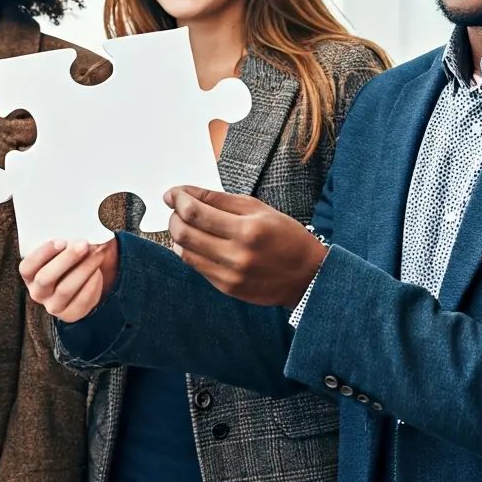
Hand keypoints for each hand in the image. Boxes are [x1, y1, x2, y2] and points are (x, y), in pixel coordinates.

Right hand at [20, 238, 118, 322]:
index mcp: (29, 274)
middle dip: (66, 259)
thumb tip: (79, 230)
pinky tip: (98, 270)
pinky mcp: (70, 314)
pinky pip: (81, 300)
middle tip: (83, 244)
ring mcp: (53, 306)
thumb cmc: (69, 257)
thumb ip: (65, 239)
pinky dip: (92, 283)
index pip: (27, 267)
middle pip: (46, 278)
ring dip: (84, 268)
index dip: (42, 254)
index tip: (61, 241)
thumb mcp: (64, 246)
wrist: (84, 276)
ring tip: (97, 253)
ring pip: (65, 289)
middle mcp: (37, 292)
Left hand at [165, 186, 327, 306]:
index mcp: (247, 230)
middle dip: (174, 216)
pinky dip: (190, 251)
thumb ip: (219, 200)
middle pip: (184, 233)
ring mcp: (230, 275)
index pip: (195, 212)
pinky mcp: (226, 288)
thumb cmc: (285, 236)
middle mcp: (237, 255)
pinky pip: (195, 266)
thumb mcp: (257, 208)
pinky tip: (199, 243)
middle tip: (178, 208)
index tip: (173, 193)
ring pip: (184, 252)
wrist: (308, 276)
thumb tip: (183, 193)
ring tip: (188, 225)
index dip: (178, 199)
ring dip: (179, 234)